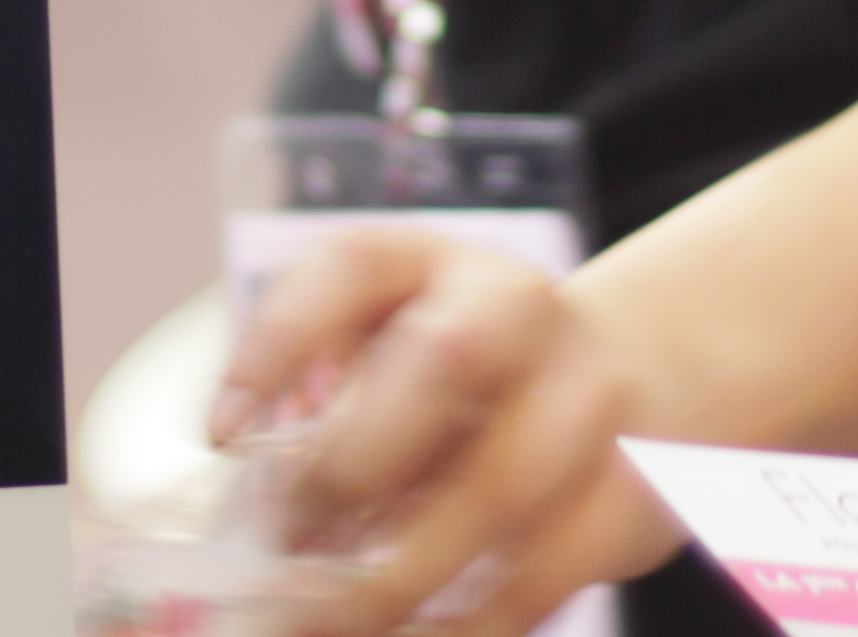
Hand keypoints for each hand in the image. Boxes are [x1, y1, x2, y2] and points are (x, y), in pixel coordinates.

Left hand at [221, 226, 686, 636]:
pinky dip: (473, 623)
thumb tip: (244, 479)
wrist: (604, 372)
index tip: (223, 436)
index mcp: (426, 259)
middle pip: (447, 360)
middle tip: (292, 543)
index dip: (277, 346)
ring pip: (503, 486)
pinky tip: (414, 634)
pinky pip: (551, 568)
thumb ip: (317, 394)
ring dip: (404, 572)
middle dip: (354, 466)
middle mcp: (516, 303)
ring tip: (332, 616)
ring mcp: (588, 388)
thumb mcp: (380, 344)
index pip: (348, 267)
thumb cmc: (450, 374)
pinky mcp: (633, 481)